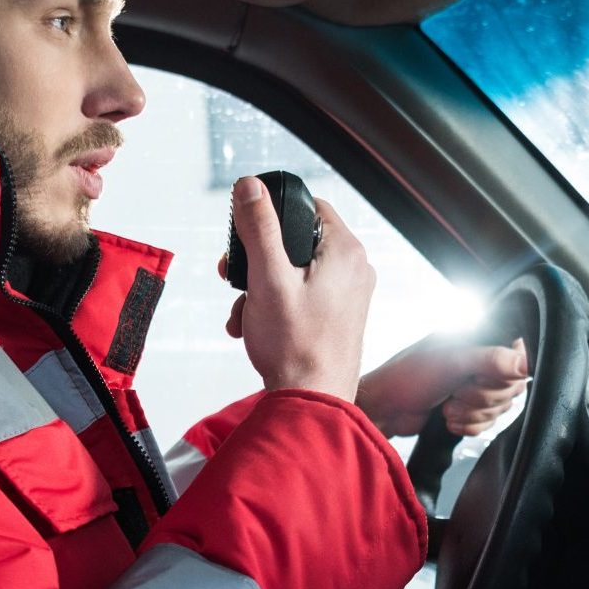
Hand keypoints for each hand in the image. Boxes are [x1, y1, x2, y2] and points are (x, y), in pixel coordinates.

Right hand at [221, 180, 372, 400]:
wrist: (311, 402)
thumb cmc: (296, 347)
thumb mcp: (268, 279)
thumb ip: (259, 228)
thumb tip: (251, 186)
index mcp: (345, 252)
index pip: (308, 206)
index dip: (272, 215)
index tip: (247, 234)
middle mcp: (354, 270)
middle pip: (297, 241)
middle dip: (258, 261)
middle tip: (234, 279)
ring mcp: (348, 295)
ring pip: (294, 272)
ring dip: (260, 289)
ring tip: (244, 314)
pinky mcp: (338, 317)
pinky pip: (301, 297)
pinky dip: (275, 306)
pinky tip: (255, 327)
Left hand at [356, 334, 528, 439]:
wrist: (385, 410)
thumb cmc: (408, 377)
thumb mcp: (451, 363)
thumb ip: (490, 359)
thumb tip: (524, 363)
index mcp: (478, 339)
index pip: (518, 357)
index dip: (503, 375)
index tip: (479, 378)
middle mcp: (480, 360)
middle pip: (511, 387)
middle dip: (481, 398)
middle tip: (456, 393)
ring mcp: (475, 385)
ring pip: (501, 408)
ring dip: (472, 414)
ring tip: (447, 407)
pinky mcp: (469, 408)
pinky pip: (488, 423)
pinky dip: (469, 426)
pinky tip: (448, 420)